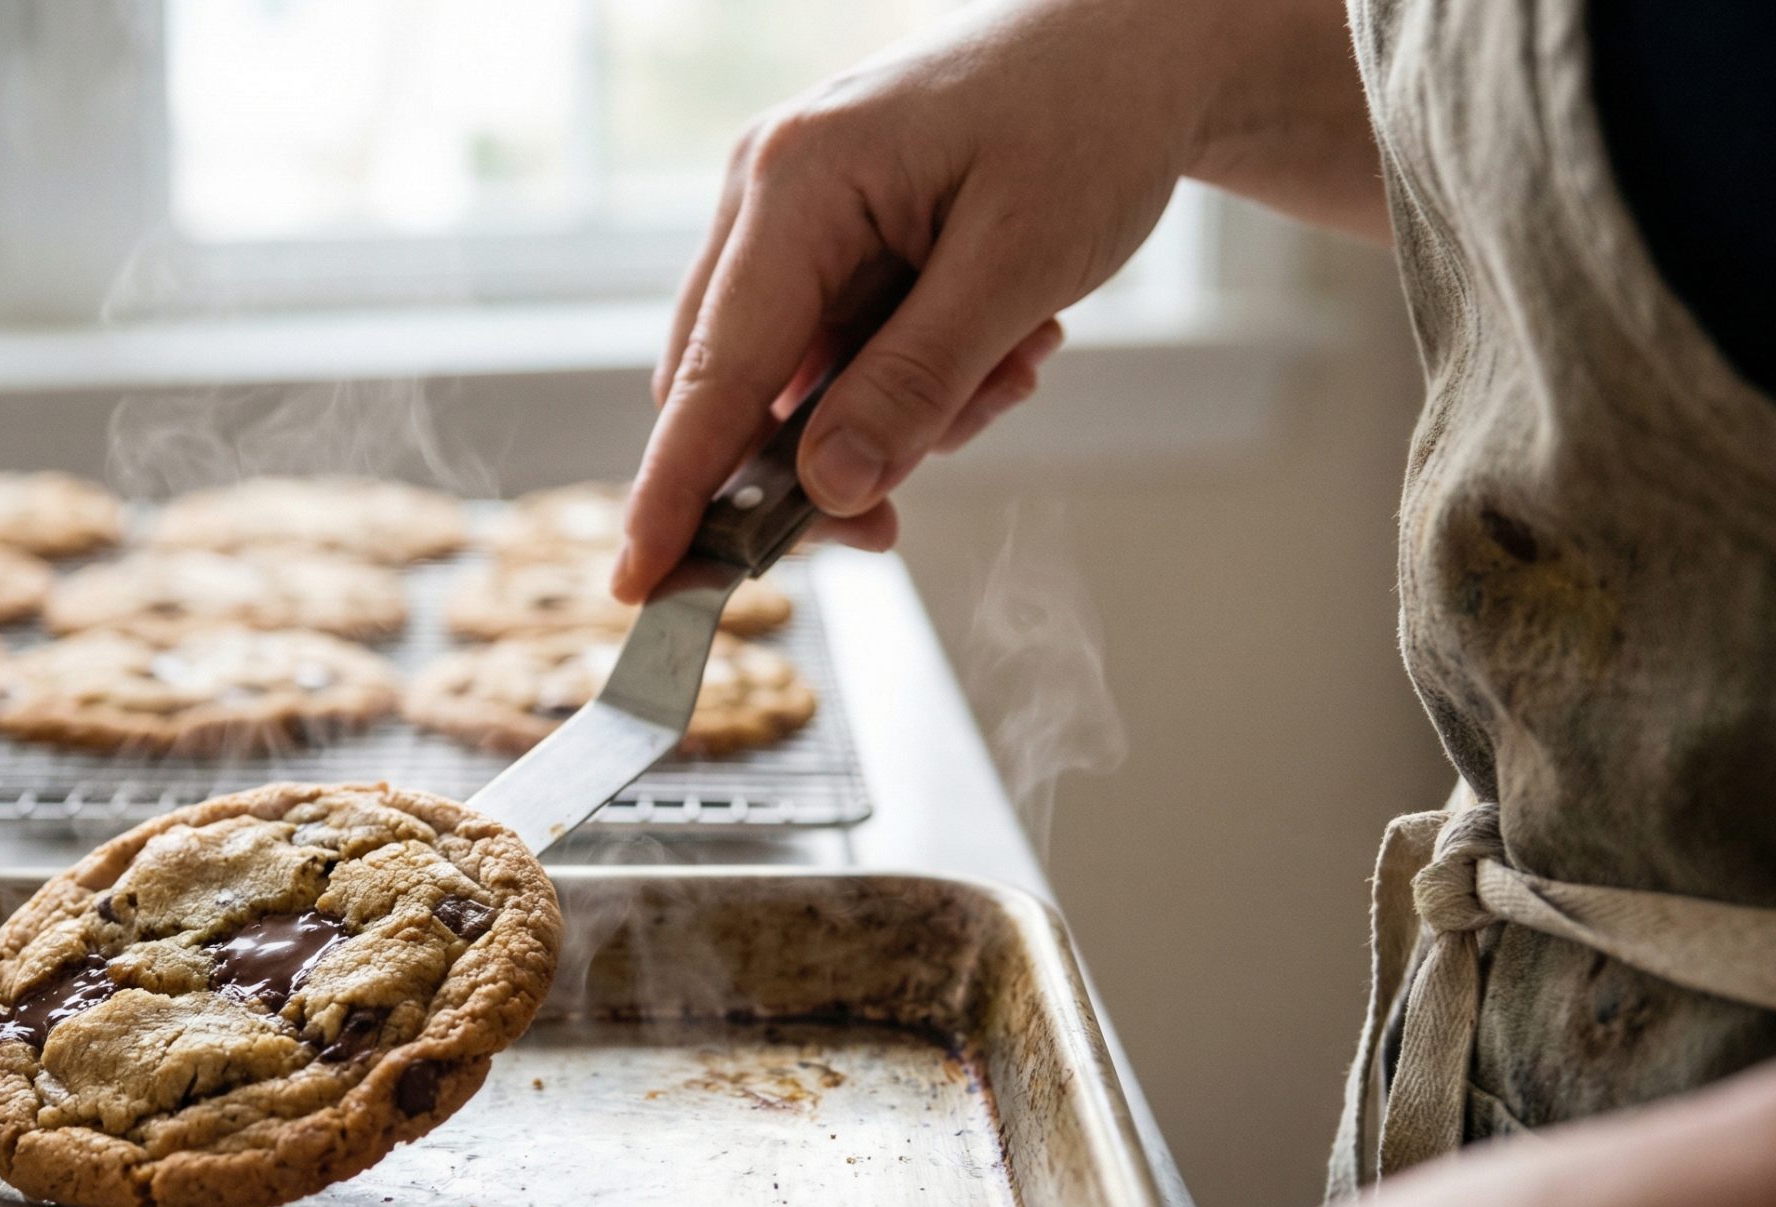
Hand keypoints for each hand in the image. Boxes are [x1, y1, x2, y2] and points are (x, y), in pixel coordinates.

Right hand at [613, 0, 1381, 600]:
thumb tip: (827, 491)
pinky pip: (837, 358)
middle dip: (819, 468)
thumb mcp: (1019, 266)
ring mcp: (792, 218)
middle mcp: (767, 196)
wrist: (1138, 46)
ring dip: (894, 419)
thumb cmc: (1087, 123)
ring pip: (794, 388)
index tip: (637, 584)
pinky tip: (999, 346)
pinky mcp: (828, 241)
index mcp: (797, 183)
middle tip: (899, 520)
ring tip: (1010, 366)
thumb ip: (916, 382)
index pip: (714, 372)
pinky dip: (910, 384)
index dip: (674, 492)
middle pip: (734, 391)